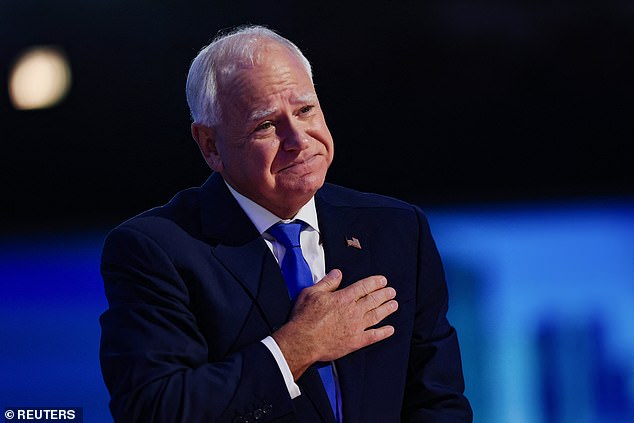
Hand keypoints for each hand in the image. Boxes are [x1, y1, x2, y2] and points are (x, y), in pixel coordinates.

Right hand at [272, 269, 397, 379]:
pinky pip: (374, 336)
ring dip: (387, 309)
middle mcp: (353, 311)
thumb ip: (327, 282)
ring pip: (377, 315)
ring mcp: (356, 327)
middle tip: (392, 291)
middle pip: (374, 300)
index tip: (383, 280)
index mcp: (344, 297)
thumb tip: (337, 273)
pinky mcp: (355, 342)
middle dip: (385, 294)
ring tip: (394, 305)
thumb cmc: (305, 317)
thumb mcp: (311, 293)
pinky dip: (383, 332)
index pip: (364, 287)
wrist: (303, 341)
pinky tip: (390, 329)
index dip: (375, 282)